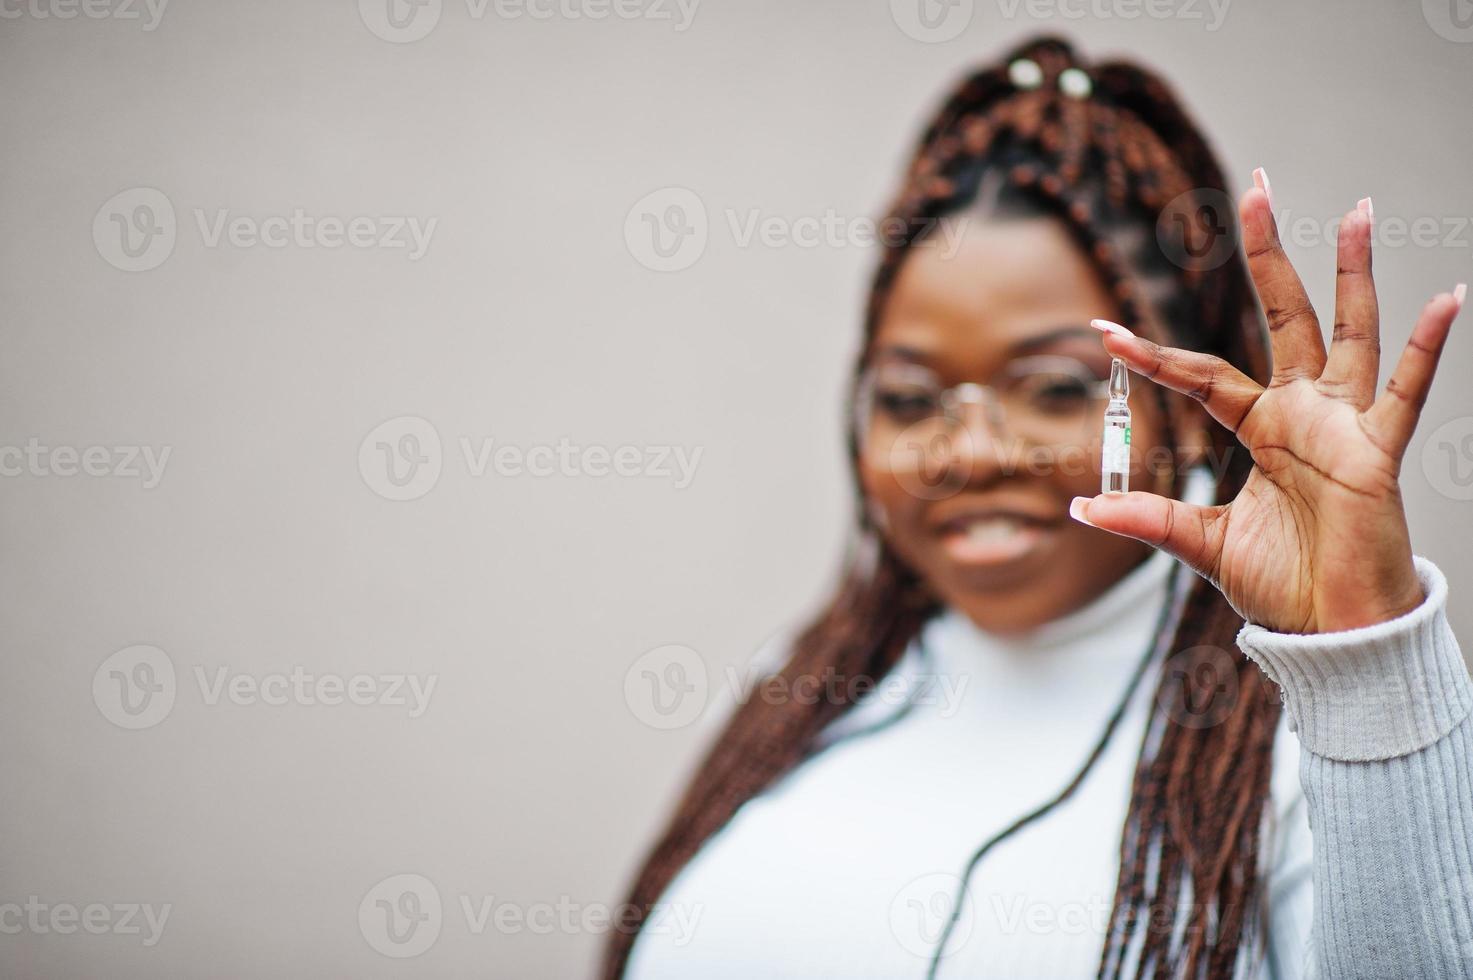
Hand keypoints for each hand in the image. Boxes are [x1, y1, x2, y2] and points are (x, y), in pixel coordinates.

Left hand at [1073, 172, 1464, 634]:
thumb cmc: (1280, 582)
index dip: (1153, 355)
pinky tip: (1447, 299)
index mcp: (1260, 427)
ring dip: (1350, 273)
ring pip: (1350, 332)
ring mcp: (1343, 425)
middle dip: (1268, 254)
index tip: (1104, 331)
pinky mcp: (1376, 452)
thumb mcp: (1201, 543)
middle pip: (1285, 317)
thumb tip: (1081, 507)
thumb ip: (1149, 518)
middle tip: (1256, 190)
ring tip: (1354, 210)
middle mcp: (1303, 412)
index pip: (1201, 373)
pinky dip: (1426, 347)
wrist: (1330, 629)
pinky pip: (1406, 392)